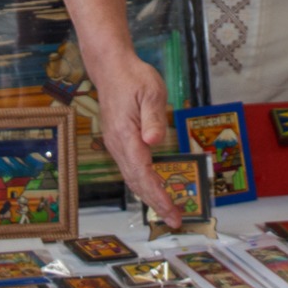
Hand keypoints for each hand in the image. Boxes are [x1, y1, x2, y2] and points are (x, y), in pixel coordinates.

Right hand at [88, 52, 181, 226]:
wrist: (111, 68)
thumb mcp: (151, 91)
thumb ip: (153, 117)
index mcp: (126, 135)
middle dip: (155, 203)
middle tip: (175, 220)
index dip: (158, 194)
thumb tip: (155, 141)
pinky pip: (130, 169)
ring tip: (167, 211)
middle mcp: (117, 144)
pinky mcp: (118, 141)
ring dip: (149, 196)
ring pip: (131, 177)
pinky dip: (143, 183)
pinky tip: (154, 189)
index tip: (171, 210)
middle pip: (136, 182)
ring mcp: (116, 144)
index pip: (143, 172)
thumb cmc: (133, 77)